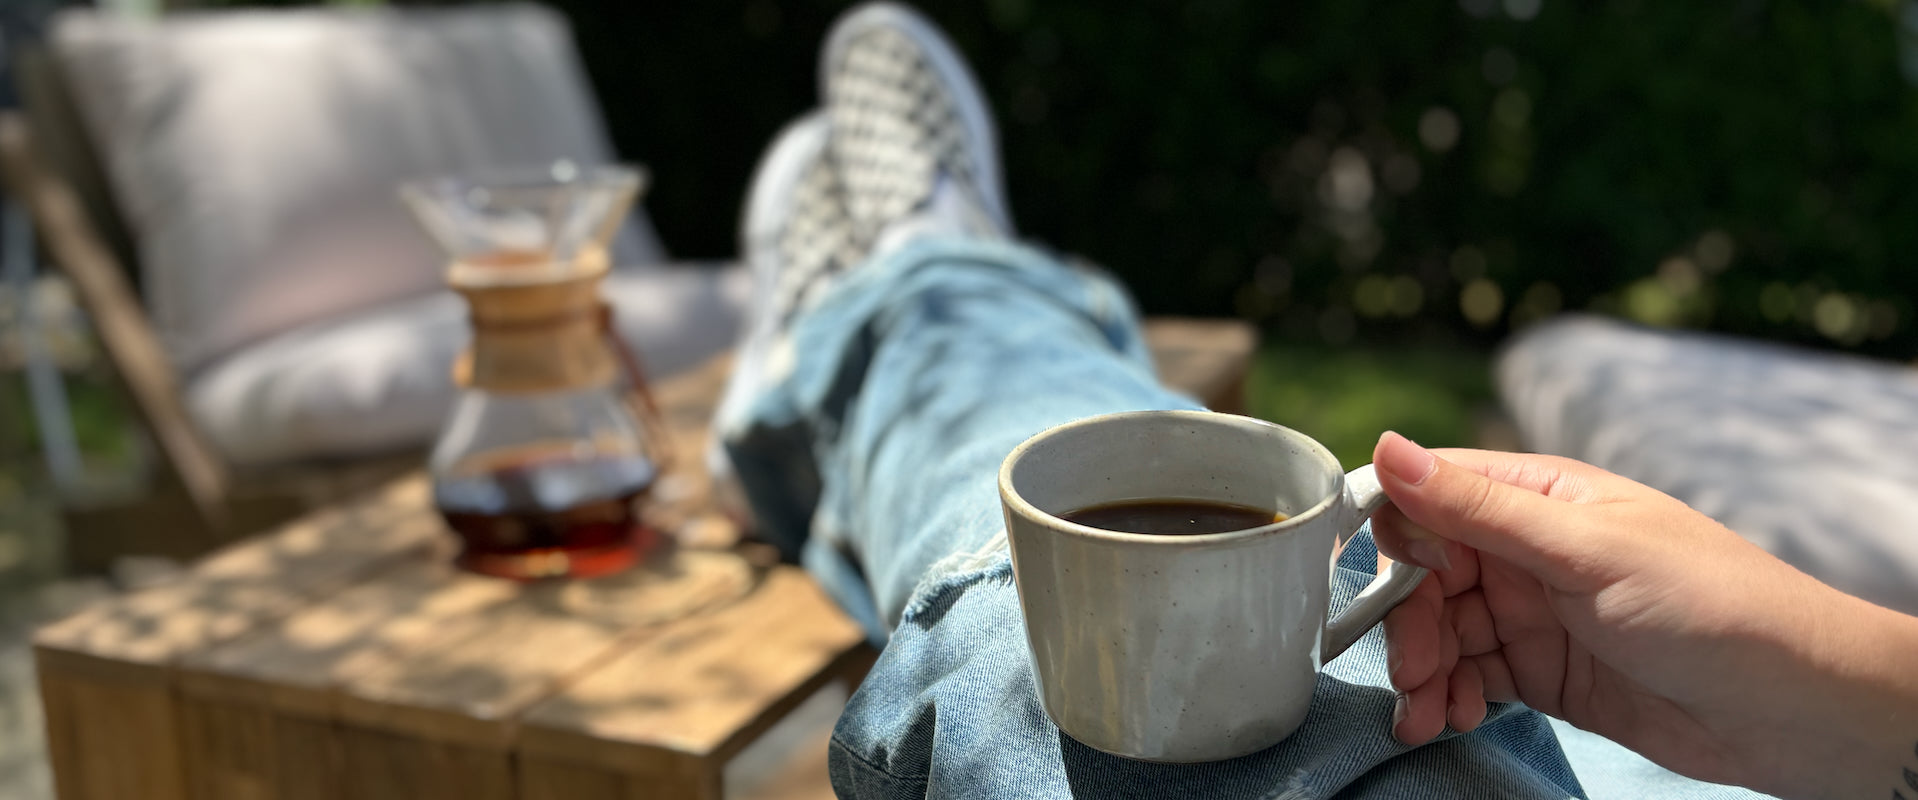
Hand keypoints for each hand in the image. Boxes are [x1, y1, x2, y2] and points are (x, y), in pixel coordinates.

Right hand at [1368, 432, 1917, 799]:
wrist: (1794, 706)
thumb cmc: (1710, 606)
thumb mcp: (1584, 551)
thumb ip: (1477, 507)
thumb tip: (1385, 446)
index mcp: (1539, 497)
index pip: (1431, 496)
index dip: (1399, 539)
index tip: (1401, 586)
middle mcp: (1529, 549)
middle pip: (1424, 574)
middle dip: (1407, 624)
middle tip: (1413, 672)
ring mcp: (1536, 613)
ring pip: (1442, 632)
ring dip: (1423, 670)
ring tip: (1426, 713)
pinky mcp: (1545, 672)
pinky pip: (1471, 676)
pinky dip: (1449, 698)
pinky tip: (1451, 718)